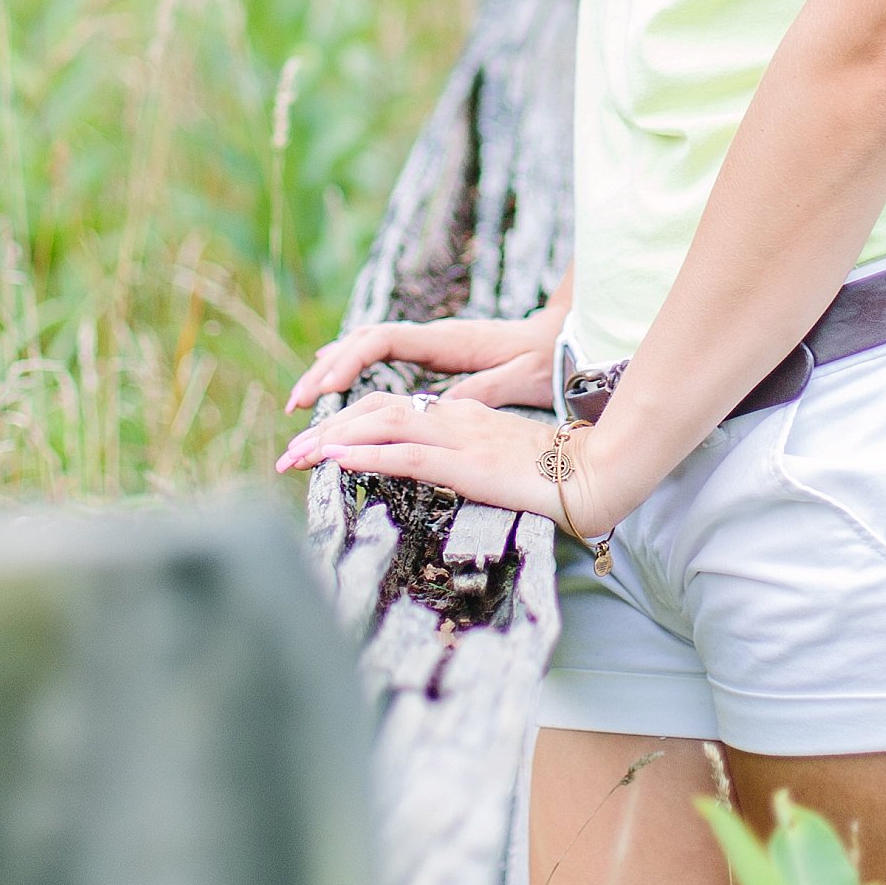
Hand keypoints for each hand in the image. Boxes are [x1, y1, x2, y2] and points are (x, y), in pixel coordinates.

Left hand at [273, 389, 663, 535]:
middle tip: (289, 454)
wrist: (596, 473)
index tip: (316, 444)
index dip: (349, 423)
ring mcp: (459, 438)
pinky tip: (337, 461)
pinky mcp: (467, 462)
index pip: (392, 410)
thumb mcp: (502, 461)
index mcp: (461, 417)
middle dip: (326, 430)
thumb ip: (468, 459)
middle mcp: (454, 418)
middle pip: (375, 412)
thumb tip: (438, 471)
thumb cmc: (556, 474)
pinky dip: (366, 455)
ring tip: (297, 456)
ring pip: (381, 427)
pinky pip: (406, 455)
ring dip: (333, 441)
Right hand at [283, 307, 557, 412]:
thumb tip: (436, 407)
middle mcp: (431, 335)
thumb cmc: (546, 359)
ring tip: (301, 399)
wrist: (564, 339)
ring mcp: (429, 341)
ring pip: (367, 346)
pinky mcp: (432, 352)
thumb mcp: (520, 377)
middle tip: (294, 405)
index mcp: (446, 340)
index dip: (348, 361)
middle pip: (362, 341)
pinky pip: (381, 354)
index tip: (325, 387)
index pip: (382, 339)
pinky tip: (333, 384)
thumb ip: (481, 389)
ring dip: (332, 369)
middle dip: (325, 371)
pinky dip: (351, 365)